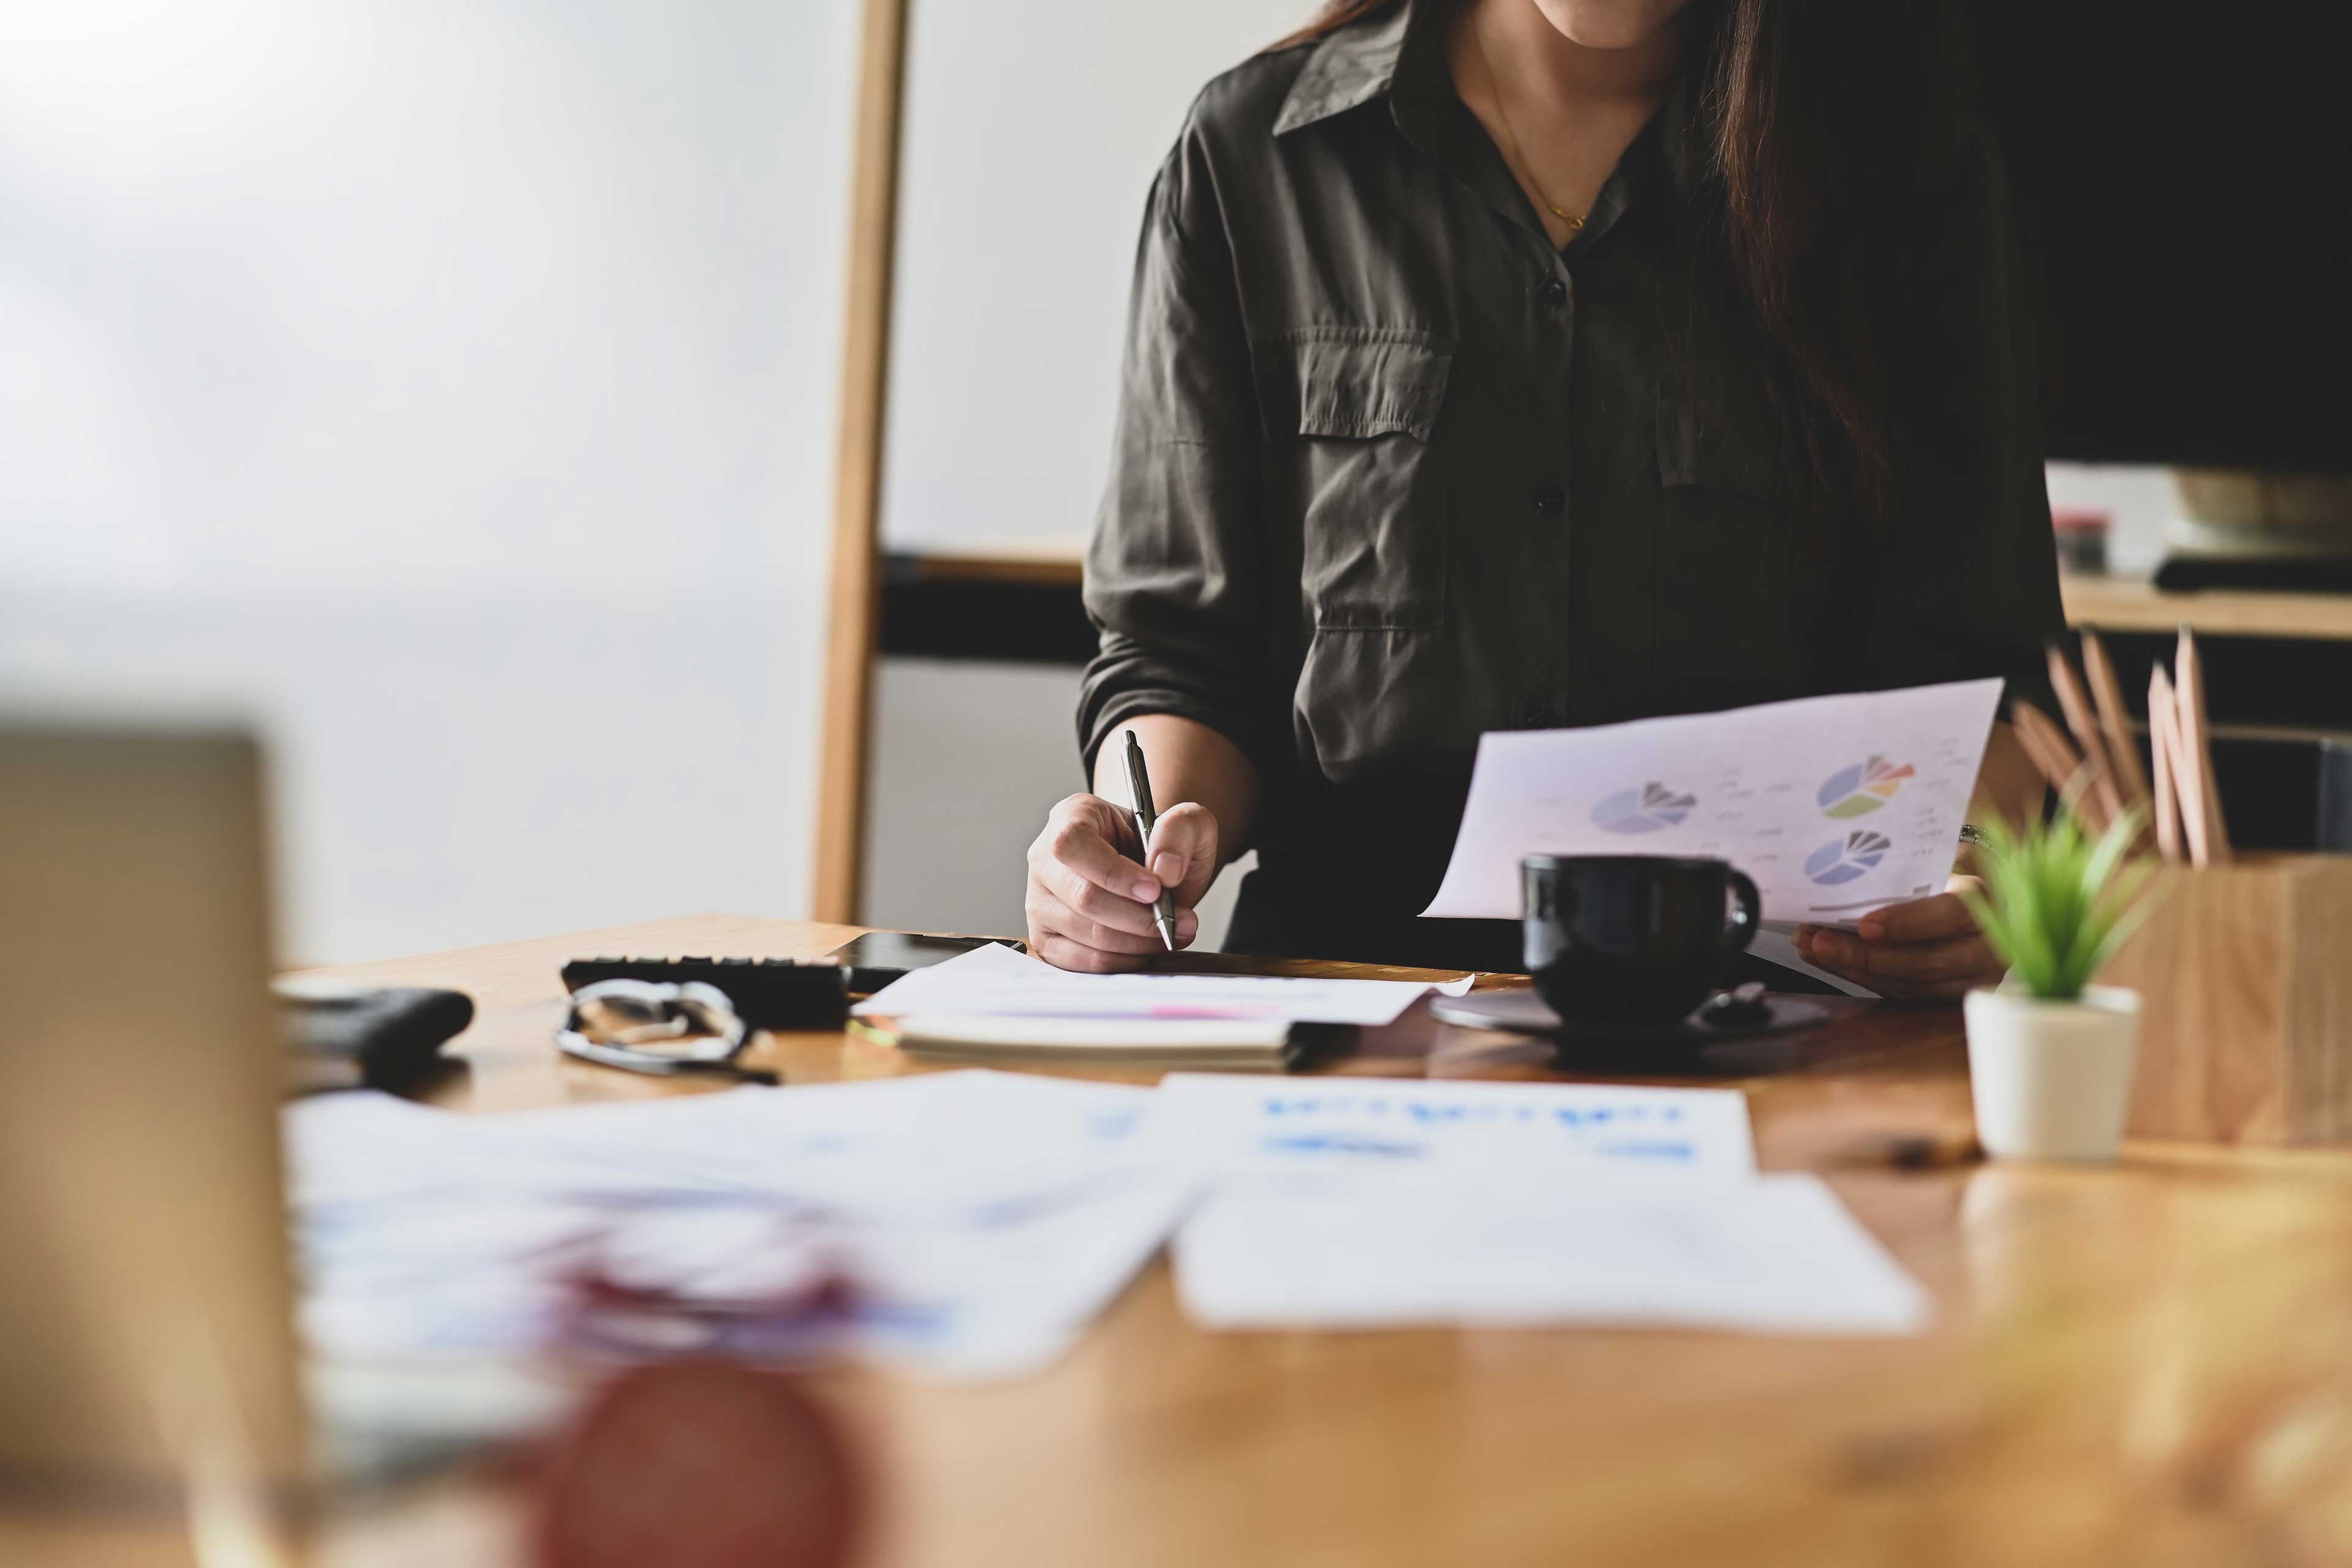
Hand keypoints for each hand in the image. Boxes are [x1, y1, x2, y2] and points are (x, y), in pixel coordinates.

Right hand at [1024, 792, 1218, 972]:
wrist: (1151, 873)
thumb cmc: (1159, 847)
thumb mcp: (1186, 823)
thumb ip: (1181, 830)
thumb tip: (1165, 869)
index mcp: (1072, 817)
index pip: (1073, 844)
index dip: (1114, 872)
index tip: (1155, 889)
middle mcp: (1046, 860)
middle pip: (1083, 897)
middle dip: (1138, 917)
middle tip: (1179, 920)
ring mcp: (1040, 902)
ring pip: (1084, 934)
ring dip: (1136, 942)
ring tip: (1170, 932)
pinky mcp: (1047, 939)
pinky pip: (1080, 961)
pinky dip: (1120, 961)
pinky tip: (1144, 948)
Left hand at [1795, 876, 2004, 999]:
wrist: (1977, 898)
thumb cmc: (1946, 874)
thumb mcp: (1934, 864)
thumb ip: (1900, 876)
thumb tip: (1837, 879)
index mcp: (1985, 901)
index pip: (1951, 914)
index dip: (1908, 923)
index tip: (1864, 926)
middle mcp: (1988, 944)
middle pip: (1927, 961)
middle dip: (1866, 955)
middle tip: (1820, 941)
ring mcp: (1974, 977)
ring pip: (1911, 984)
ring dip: (1855, 969)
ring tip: (1814, 949)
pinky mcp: (1953, 994)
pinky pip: (1904, 993)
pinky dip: (1864, 978)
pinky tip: (1832, 961)